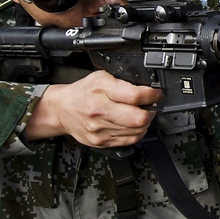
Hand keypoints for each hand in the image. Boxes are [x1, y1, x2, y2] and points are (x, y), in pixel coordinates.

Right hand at [24, 70, 162, 146]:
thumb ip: (123, 81)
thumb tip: (147, 87)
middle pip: (138, 118)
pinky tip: (132, 125)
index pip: (135, 96)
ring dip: (144, 123)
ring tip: (140, 114)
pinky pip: (129, 140)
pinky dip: (137, 132)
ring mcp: (100, 129)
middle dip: (151, 111)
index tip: (156, 94)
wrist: (62, 110)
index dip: (152, 95)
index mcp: (101, 90)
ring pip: (137, 131)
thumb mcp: (101, 77)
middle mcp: (99, 111)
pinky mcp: (101, 142)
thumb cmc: (83, 92)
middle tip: (151, 106)